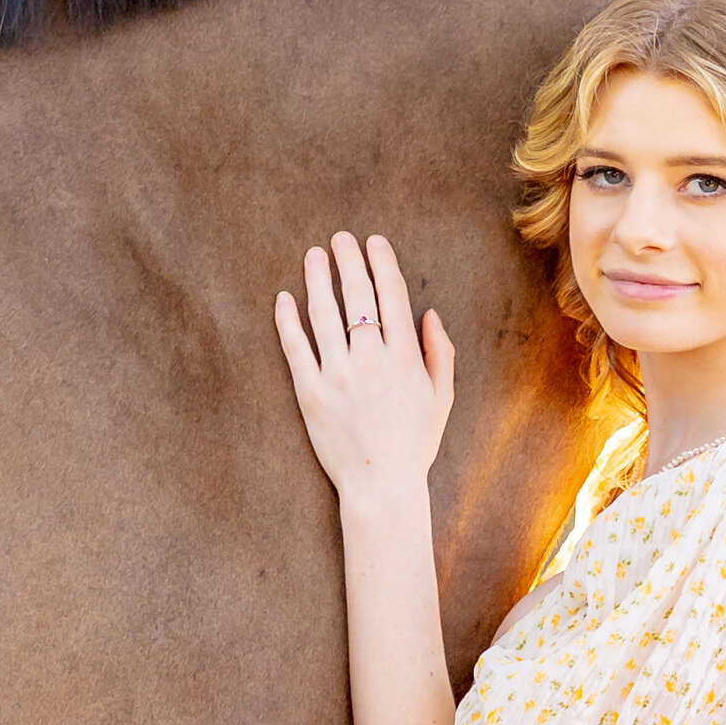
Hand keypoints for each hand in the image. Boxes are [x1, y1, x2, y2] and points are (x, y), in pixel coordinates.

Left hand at [274, 231, 455, 507]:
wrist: (381, 486)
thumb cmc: (413, 444)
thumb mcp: (440, 399)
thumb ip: (438, 354)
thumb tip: (430, 315)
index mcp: (404, 357)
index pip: (391, 295)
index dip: (382, 263)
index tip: (374, 242)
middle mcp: (370, 359)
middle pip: (357, 296)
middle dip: (348, 260)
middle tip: (340, 238)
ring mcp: (337, 374)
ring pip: (323, 313)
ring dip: (317, 278)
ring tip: (313, 256)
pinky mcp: (310, 392)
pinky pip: (295, 346)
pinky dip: (288, 319)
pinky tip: (284, 299)